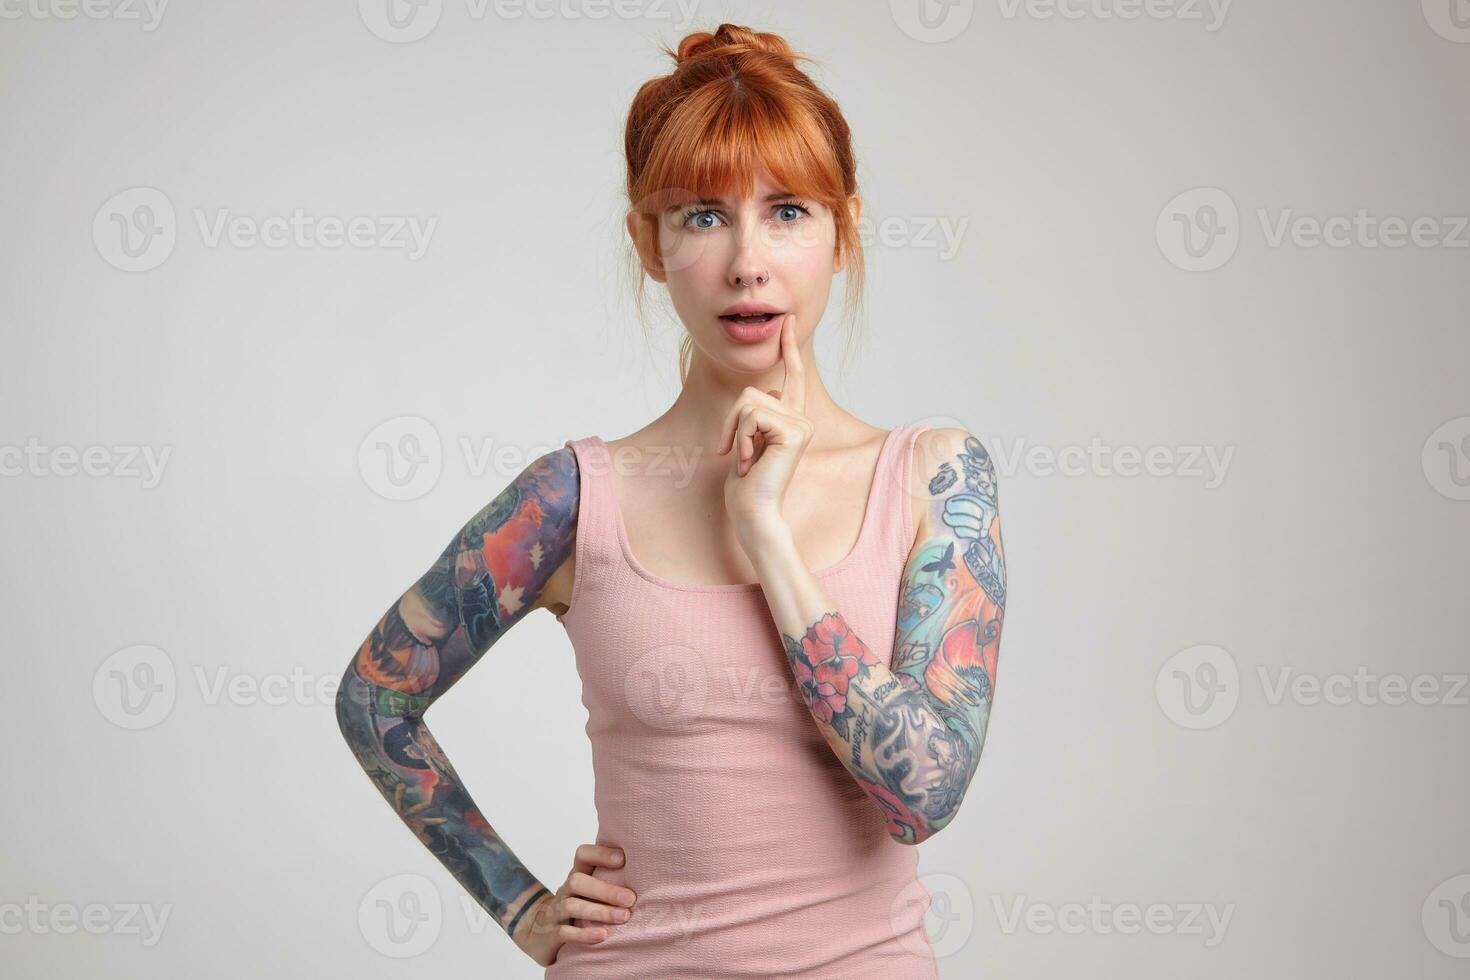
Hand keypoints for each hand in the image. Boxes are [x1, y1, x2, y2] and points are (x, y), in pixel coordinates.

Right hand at [510, 843, 636, 967]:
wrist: (538, 931)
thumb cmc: (576, 906)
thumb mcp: (588, 890)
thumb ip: (610, 880)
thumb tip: (651, 873)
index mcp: (577, 876)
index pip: (583, 855)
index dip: (601, 854)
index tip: (623, 859)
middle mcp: (565, 891)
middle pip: (578, 881)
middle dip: (606, 890)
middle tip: (631, 899)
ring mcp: (556, 912)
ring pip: (573, 906)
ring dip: (600, 911)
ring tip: (623, 917)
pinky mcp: (551, 935)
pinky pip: (565, 932)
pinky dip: (584, 934)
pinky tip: (603, 935)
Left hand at [718, 314, 812, 537]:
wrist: (753, 511)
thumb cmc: (746, 484)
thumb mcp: (747, 441)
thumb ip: (758, 416)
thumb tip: (771, 391)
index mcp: (791, 419)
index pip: (792, 375)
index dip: (789, 346)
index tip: (789, 319)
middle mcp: (801, 419)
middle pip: (752, 391)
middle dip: (731, 421)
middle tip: (731, 451)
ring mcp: (800, 424)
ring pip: (748, 403)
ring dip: (734, 432)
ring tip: (742, 459)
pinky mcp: (793, 431)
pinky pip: (751, 416)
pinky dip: (739, 438)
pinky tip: (747, 461)